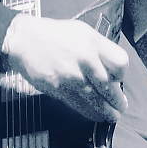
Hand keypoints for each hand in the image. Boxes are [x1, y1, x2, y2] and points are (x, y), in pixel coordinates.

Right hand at [2, 15, 127, 120]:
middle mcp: (84, 60)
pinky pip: (79, 105)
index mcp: (92, 43)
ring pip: (96, 101)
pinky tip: (96, 115)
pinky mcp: (59, 90)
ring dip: (107, 111)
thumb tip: (113, 71)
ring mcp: (71, 77)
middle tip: (121, 106)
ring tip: (112, 115)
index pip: (120, 64)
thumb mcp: (82, 32)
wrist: (24, 40)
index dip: (122, 74)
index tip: (118, 79)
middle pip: (110, 87)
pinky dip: (90, 113)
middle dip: (117, 101)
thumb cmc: (56, 35)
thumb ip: (100, 49)